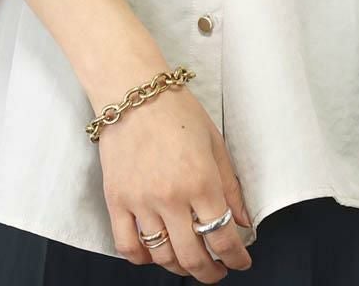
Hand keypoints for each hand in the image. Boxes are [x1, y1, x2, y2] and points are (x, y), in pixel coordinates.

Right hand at [95, 85, 252, 282]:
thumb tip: (242, 222)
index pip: (224, 239)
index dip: (237, 258)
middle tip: (217, 269)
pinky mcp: (116, 199)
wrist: (133, 91)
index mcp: (201, 182)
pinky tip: (153, 253)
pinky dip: (142, 258)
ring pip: (162, 256)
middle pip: (193, 257)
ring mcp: (141, 201)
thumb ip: (230, 186)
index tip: (240, 261)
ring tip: (188, 261)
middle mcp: (171, 197)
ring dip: (180, 268)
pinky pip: (127, 246)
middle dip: (211, 272)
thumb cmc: (176, 110)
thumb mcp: (214, 142)